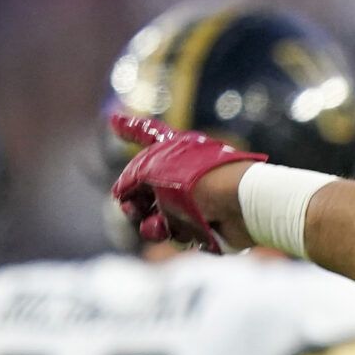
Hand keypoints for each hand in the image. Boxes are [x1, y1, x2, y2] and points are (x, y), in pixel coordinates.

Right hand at [108, 113, 262, 252]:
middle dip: (133, 201)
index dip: (130, 128)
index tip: (114, 121)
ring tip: (157, 225)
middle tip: (133, 209)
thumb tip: (124, 195)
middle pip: (145, 187)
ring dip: (150, 223)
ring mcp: (193, 198)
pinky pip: (178, 232)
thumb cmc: (194, 179)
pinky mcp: (204, 224)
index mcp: (173, 147)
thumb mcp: (149, 170)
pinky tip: (175, 233)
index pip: (148, 134)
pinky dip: (174, 234)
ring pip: (157, 215)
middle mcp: (182, 170)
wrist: (239, 205)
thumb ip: (129, 179)